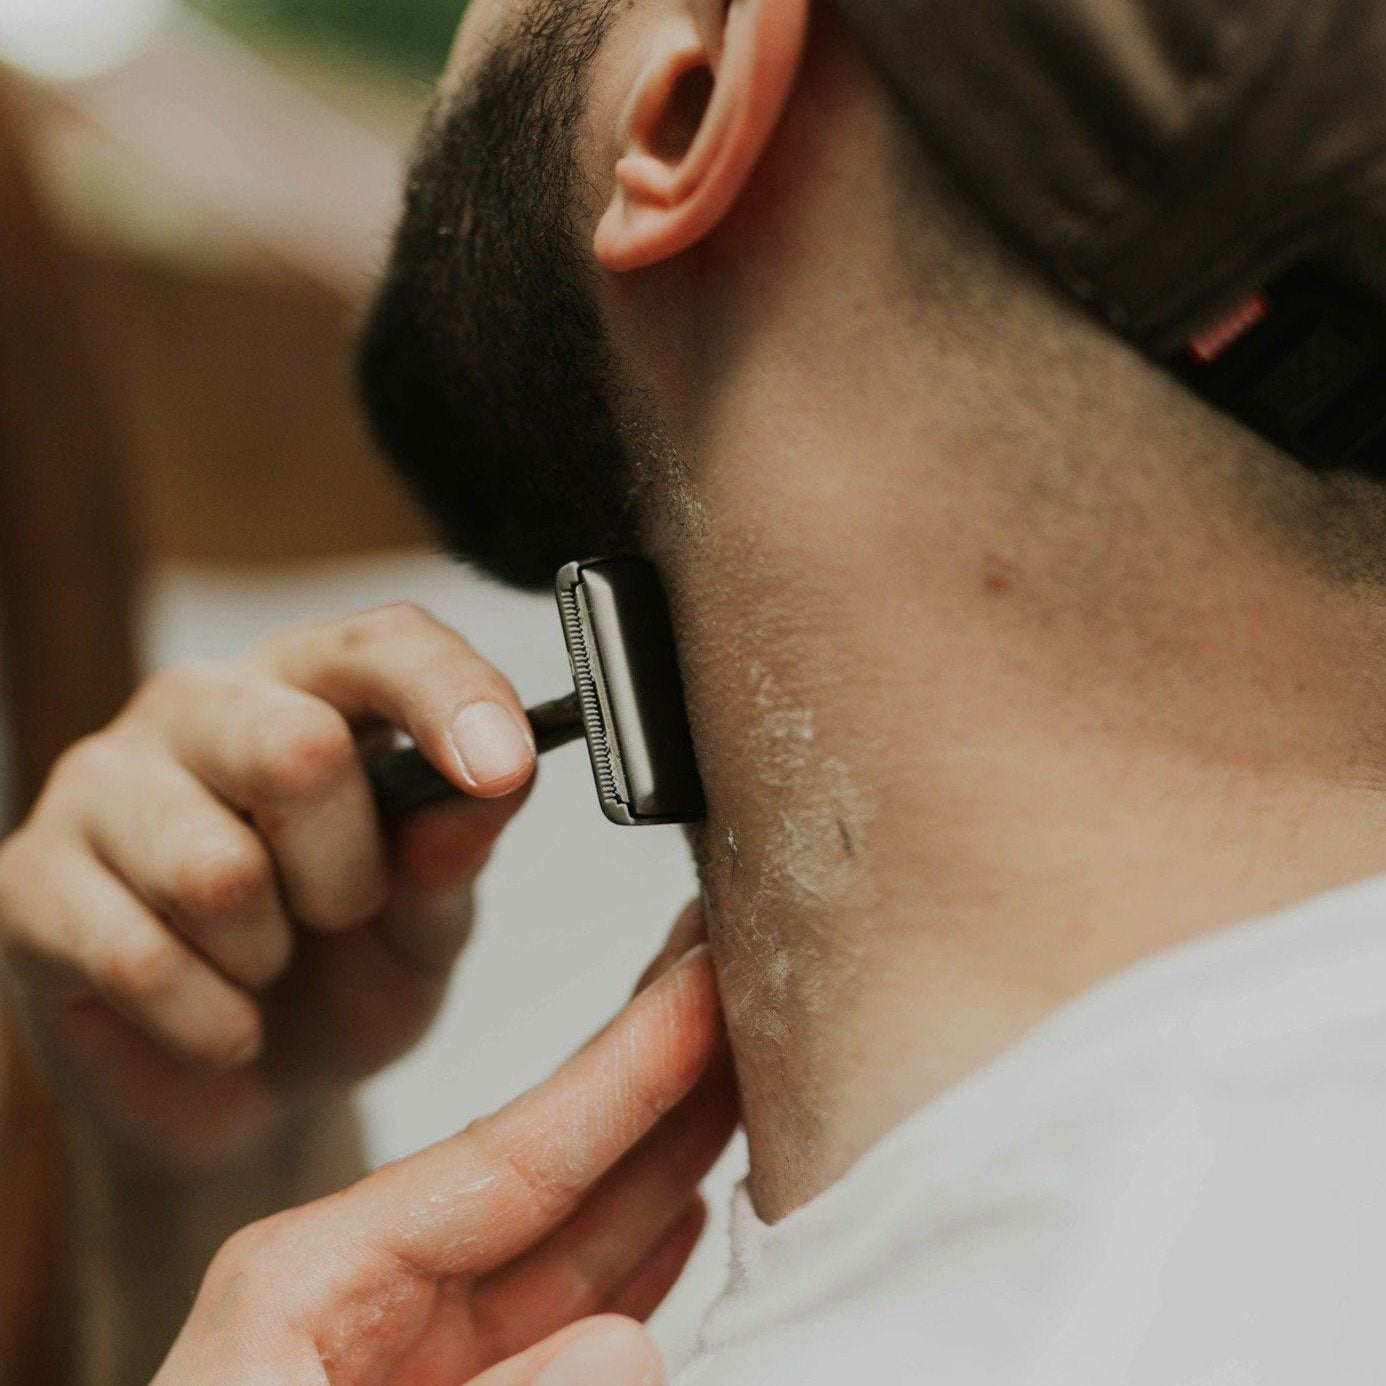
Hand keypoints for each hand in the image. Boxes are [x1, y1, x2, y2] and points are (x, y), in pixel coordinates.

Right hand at [0, 603, 538, 1171]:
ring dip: (268, 953)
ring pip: (215, 870)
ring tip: (262, 961)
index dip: (451, 696)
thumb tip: (489, 787)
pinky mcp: (29, 881)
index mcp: (312, 690)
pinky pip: (138, 960)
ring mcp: (101, 784)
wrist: (245, 1091)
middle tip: (341, 915)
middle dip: (347, 872)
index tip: (503, 768)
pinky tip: (215, 1020)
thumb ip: (455, 854)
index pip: (385, 643)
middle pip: (294, 748)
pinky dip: (210, 1021)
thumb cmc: (347, 976)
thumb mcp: (428, 927)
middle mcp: (201, 707)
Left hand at [153, 948, 733, 1385]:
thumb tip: (633, 1348)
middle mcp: (378, 1299)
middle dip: (650, 1089)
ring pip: (575, 1246)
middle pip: (552, 1176)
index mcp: (319, 1279)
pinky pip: (570, 1326)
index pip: (509, 1152)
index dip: (625, 1068)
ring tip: (742, 1087)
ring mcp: (422, 1361)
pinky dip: (639, 1269)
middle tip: (730, 995)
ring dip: (665, 1169)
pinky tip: (691, 1215)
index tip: (699, 983)